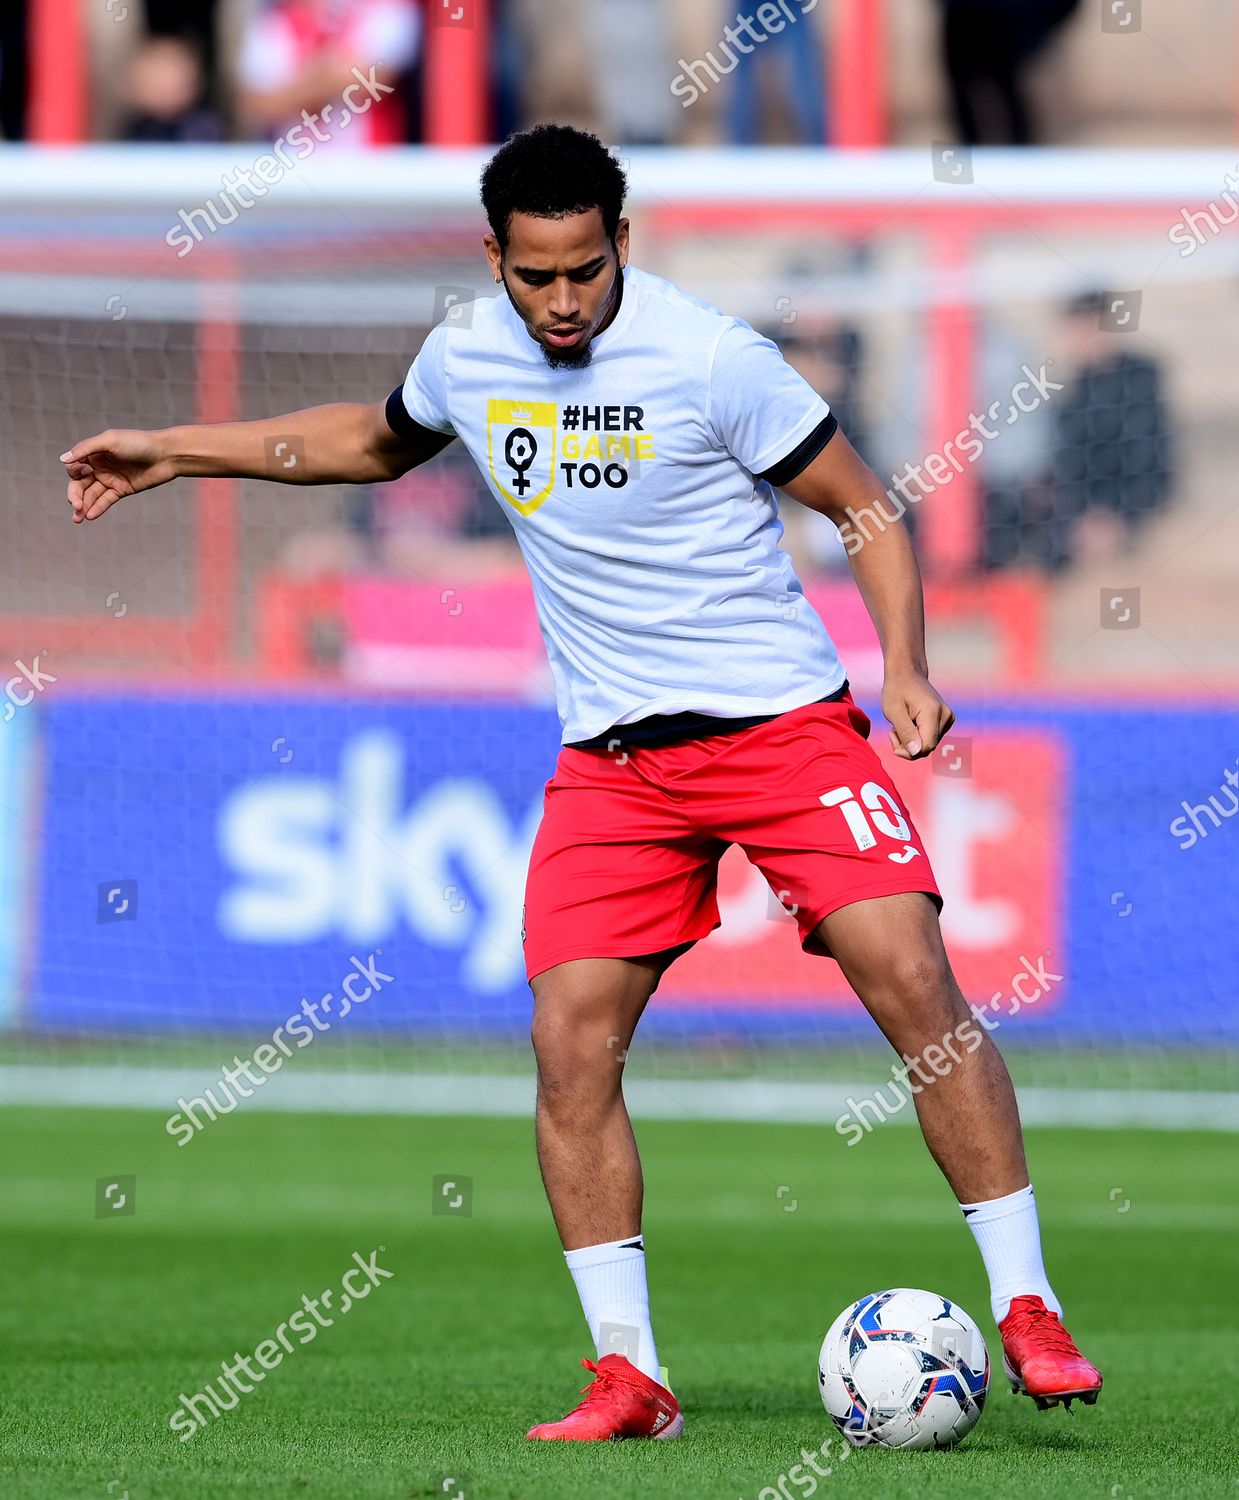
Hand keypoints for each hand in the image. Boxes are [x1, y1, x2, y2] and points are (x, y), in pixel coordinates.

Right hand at [60, 429, 175, 522]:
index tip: (84, 472)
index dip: (74, 472)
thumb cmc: (139, 442)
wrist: (166, 455)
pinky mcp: (122, 490)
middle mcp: (99, 466)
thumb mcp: (110, 441)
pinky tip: (90, 516)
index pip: (74, 467)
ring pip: (91, 495)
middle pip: (79, 484)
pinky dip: (97, 508)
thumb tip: (63, 459)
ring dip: (83, 506)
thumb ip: (86, 449)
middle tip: (76, 505)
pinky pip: (106, 501)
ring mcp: (110, 479)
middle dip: (75, 495)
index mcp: (94, 452)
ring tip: (78, 518)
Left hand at [882, 670, 954, 760]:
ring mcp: (948, 718)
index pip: (926, 746)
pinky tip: (909, 724)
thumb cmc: (897, 690)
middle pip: (928, 747)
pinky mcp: (946, 720)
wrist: (907, 673)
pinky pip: (930, 738)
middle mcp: (945, 716)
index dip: (909, 751)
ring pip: (929, 744)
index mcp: (933, 712)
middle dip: (907, 746)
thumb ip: (905, 733)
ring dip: (911, 741)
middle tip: (893, 731)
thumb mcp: (894, 711)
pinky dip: (917, 736)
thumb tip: (916, 752)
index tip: (893, 738)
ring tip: (900, 726)